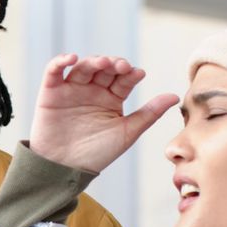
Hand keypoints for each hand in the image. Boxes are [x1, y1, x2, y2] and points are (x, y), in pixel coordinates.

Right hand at [28, 54, 177, 172]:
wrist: (64, 169)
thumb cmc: (96, 154)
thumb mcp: (127, 132)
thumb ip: (149, 113)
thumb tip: (175, 96)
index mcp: (111, 99)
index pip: (123, 79)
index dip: (130, 74)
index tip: (138, 74)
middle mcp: (92, 91)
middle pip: (104, 69)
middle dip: (114, 64)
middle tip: (121, 67)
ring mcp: (71, 90)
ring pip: (83, 67)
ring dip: (93, 61)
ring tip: (103, 63)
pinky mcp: (50, 92)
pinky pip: (54, 71)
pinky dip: (60, 61)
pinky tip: (71, 58)